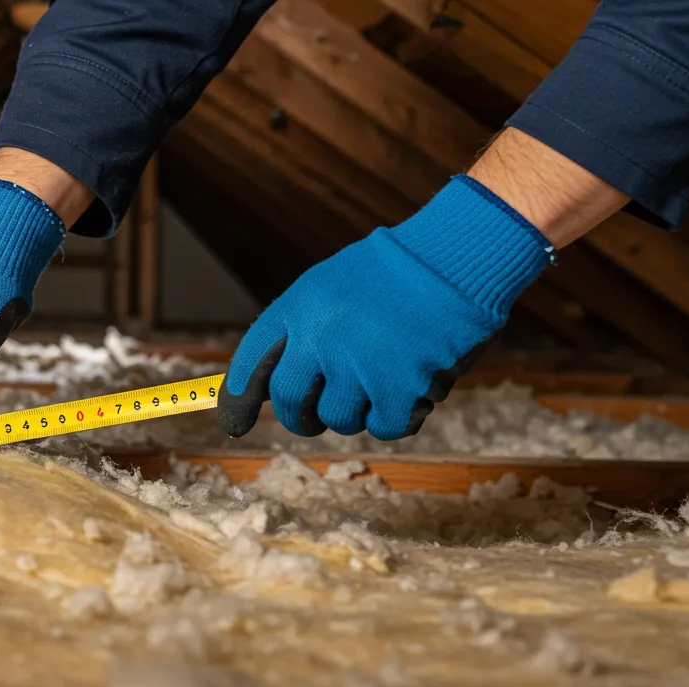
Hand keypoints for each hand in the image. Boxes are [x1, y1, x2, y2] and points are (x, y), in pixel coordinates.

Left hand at [218, 175, 555, 440]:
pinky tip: (410, 387)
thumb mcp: (328, 287)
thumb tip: (271, 386)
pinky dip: (395, 416)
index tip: (233, 424)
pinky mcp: (399, 389)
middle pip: (291, 404)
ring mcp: (359, 367)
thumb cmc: (393, 273)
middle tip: (314, 417)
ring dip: (356, 409)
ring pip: (338, 419)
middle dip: (300, 417)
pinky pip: (383, 427)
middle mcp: (321, 340)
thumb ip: (298, 331)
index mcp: (299, 309)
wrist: (455, 258)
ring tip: (382, 374)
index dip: (237, 400)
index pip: (252, 362)